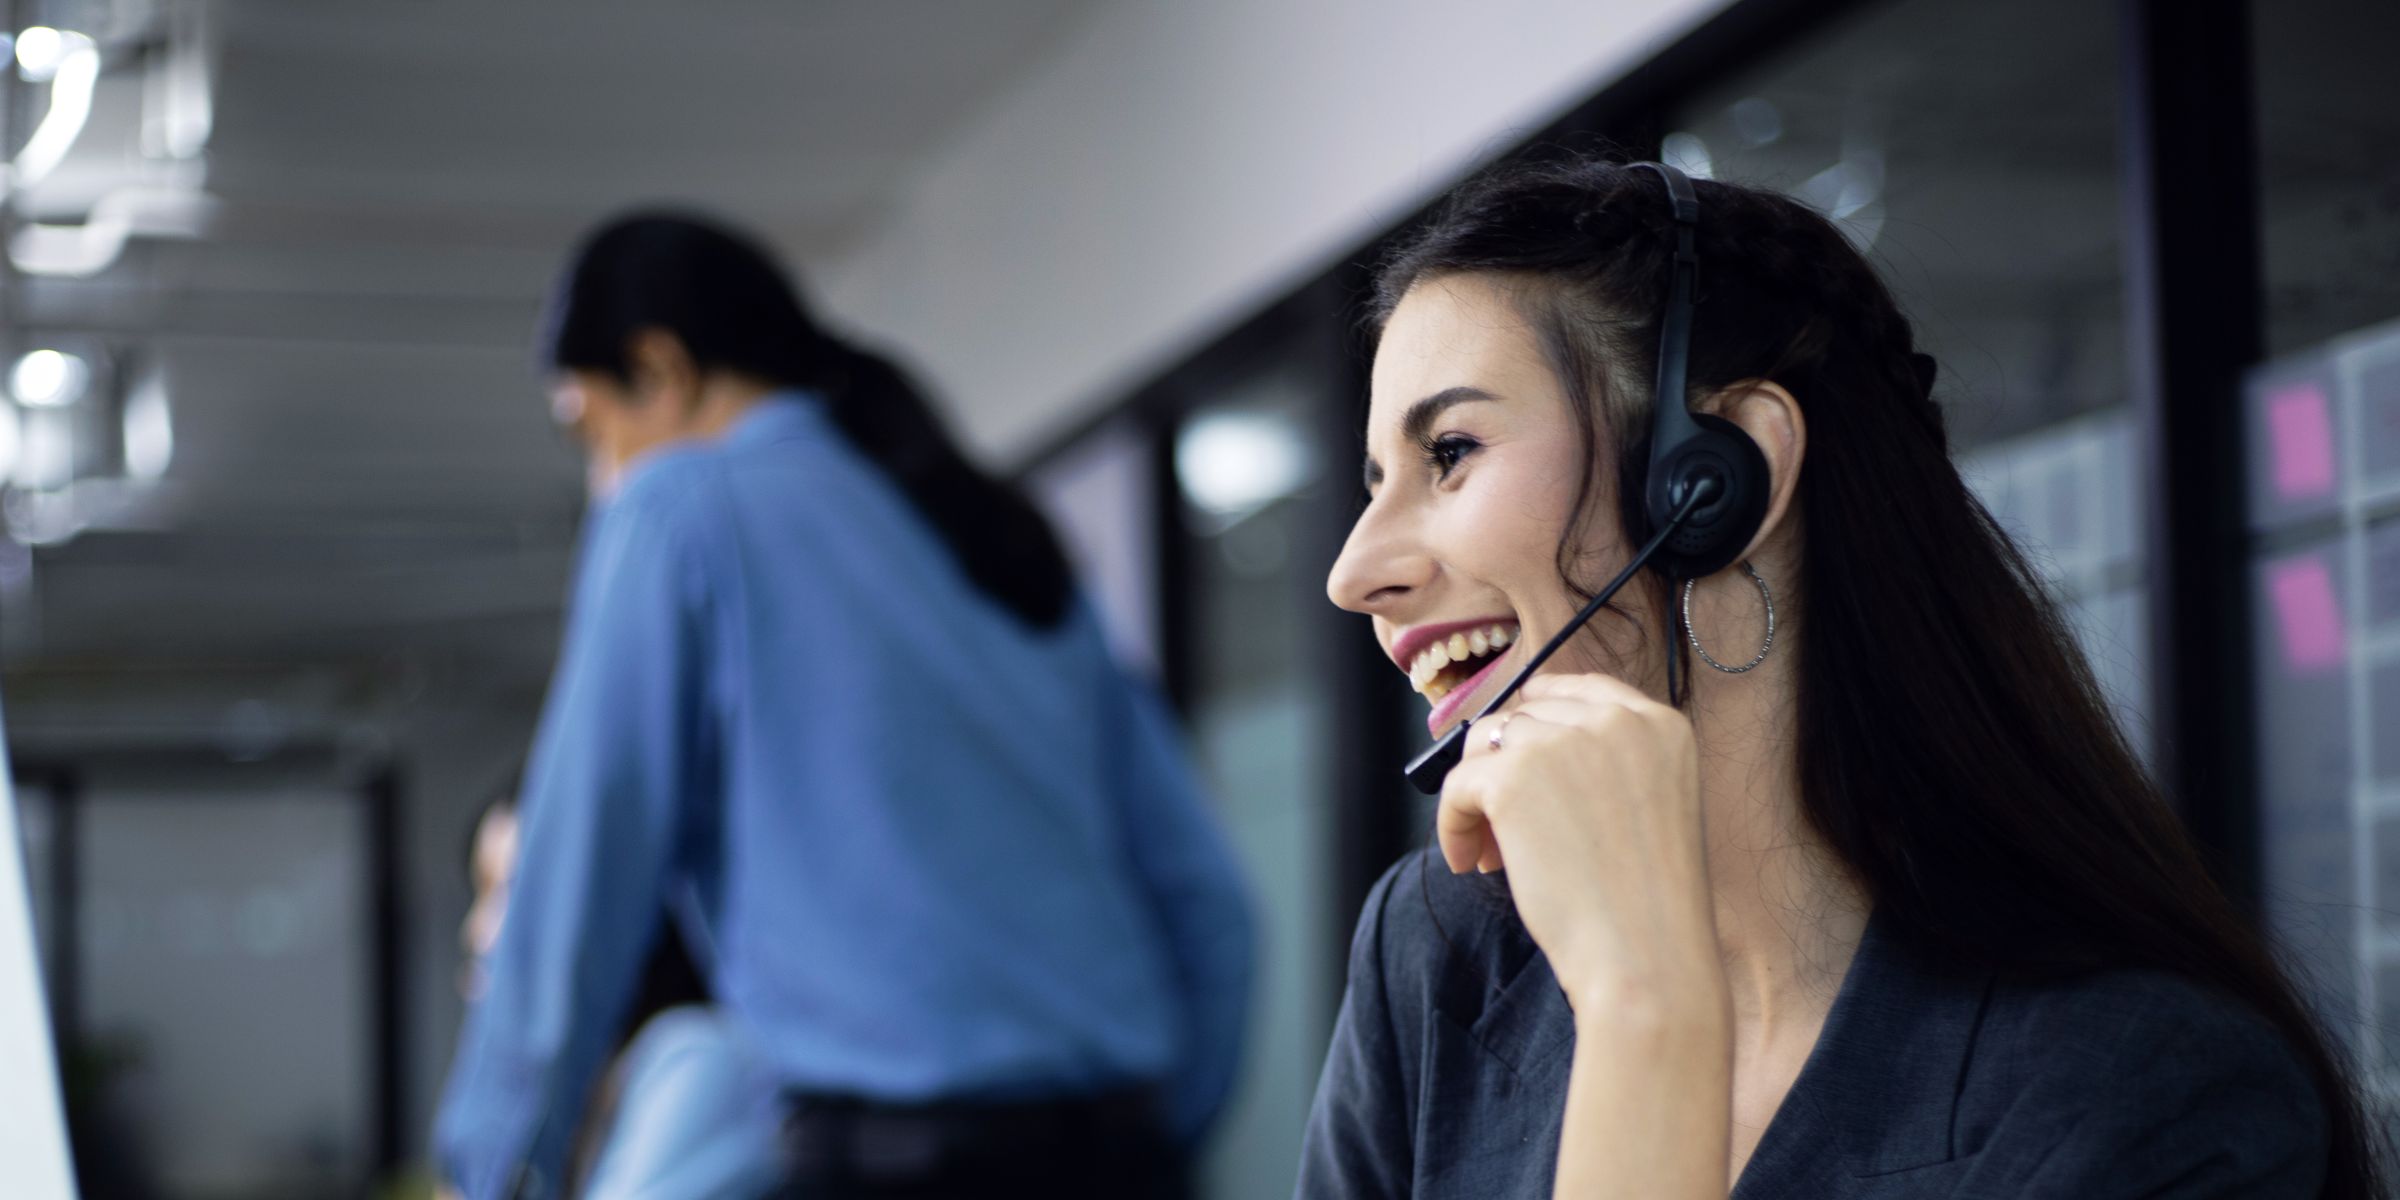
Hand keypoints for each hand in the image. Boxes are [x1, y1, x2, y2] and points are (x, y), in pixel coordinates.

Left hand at [1436, 672, 1720, 1009]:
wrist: (1648, 957)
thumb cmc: (1649, 906)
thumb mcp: (1652, 809)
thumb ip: (1604, 766)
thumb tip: (1514, 746)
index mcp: (1659, 725)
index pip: (1580, 689)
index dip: (1539, 714)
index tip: (1517, 748)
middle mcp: (1614, 720)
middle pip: (1524, 716)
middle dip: (1507, 768)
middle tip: (1506, 832)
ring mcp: (1561, 742)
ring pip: (1485, 746)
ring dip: (1480, 798)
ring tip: (1494, 855)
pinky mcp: (1513, 776)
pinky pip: (1457, 786)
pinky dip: (1454, 825)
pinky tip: (1470, 864)